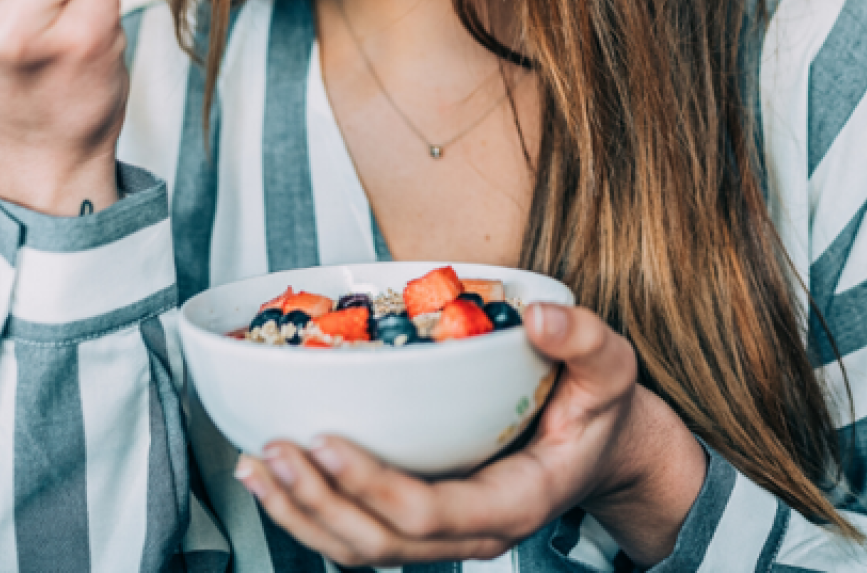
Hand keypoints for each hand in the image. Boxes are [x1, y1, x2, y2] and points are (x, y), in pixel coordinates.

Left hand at [236, 303, 708, 567]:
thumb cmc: (602, 405)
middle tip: (270, 451)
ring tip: (255, 465)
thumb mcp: (612, 366)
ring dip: (301, 513)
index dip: (369, 485)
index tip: (323, 439)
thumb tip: (540, 316)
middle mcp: (472, 533)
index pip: (428, 513)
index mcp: (513, 502)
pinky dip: (314, 509)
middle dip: (316, 502)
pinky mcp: (424, 519)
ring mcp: (445, 534)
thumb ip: (584, 340)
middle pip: (378, 544)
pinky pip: (361, 532)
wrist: (605, 443)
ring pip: (359, 549)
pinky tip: (279, 475)